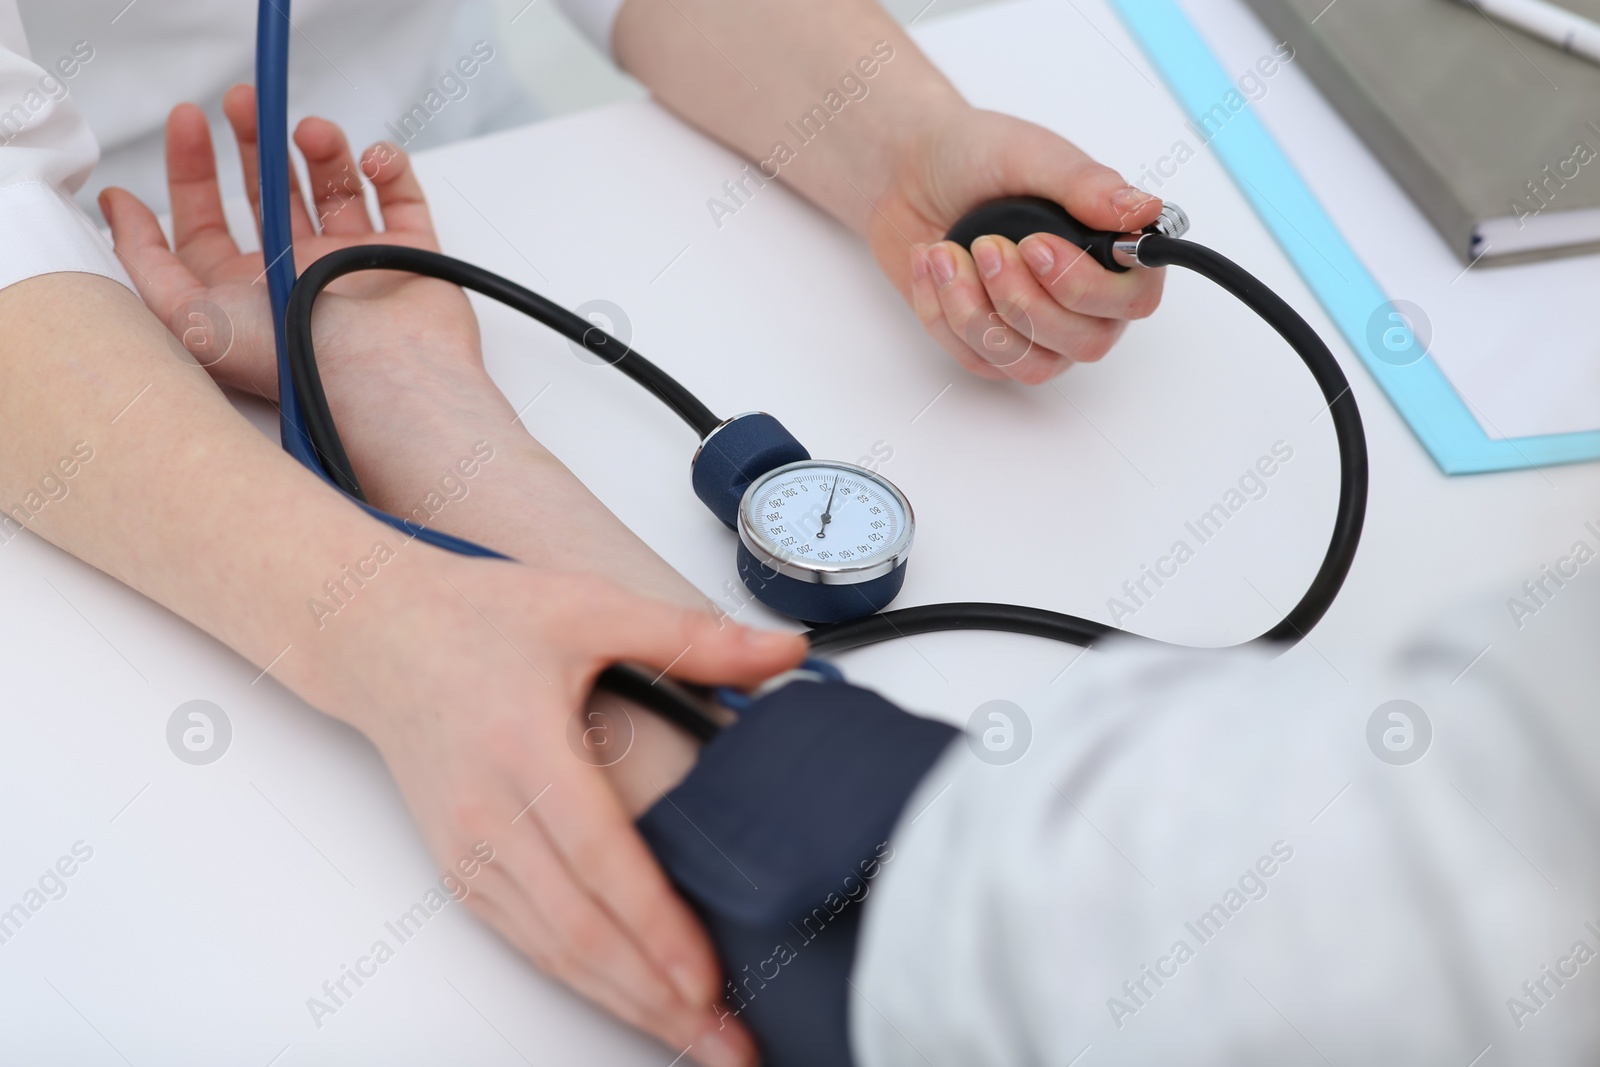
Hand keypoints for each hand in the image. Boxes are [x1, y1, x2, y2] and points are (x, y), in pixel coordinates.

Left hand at [101, 86, 492, 469]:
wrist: (380, 380)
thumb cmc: (291, 360)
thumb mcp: (186, 315)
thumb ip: (144, 259)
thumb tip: (117, 204)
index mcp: (245, 293)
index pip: (208, 223)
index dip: (193, 170)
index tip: (189, 120)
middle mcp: (298, 276)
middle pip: (270, 194)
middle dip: (253, 142)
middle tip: (244, 101)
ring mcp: (356, 264)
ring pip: (334, 188)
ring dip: (321, 149)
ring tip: (311, 131)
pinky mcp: (410, 256)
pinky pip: (401, 199)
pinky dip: (388, 168)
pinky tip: (369, 160)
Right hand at [310, 554, 805, 1066]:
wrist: (376, 634)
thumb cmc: (475, 619)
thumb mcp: (588, 605)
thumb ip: (691, 636)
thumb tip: (785, 652)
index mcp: (526, 749)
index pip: (600, 859)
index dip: (655, 929)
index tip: (708, 979)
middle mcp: (490, 815)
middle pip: (580, 932)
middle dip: (658, 999)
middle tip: (728, 1043)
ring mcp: (470, 851)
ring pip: (554, 953)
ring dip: (627, 1004)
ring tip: (696, 1040)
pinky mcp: (462, 869)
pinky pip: (527, 942)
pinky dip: (583, 982)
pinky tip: (632, 1001)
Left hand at [869, 105, 1166, 383]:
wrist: (909, 169)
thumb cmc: (977, 157)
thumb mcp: (1032, 155)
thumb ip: (1087, 184)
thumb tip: (1144, 210)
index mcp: (1114, 250)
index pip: (1135, 300)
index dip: (1087, 286)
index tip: (1037, 245)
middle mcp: (1087, 301)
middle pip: (1085, 343)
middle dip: (1024, 300)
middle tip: (987, 246)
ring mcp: (1039, 332)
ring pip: (1030, 363)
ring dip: (977, 311)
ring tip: (946, 253)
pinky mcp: (990, 348)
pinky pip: (978, 359)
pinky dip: (944, 313)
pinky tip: (932, 266)